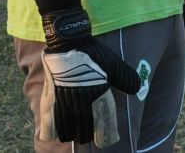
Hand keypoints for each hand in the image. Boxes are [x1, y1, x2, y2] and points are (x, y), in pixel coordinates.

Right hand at [39, 8, 141, 146]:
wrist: (70, 42)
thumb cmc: (95, 53)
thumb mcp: (115, 64)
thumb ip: (125, 79)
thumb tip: (137, 89)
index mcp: (97, 93)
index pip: (102, 119)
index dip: (105, 133)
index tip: (107, 141)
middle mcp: (80, 99)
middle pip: (83, 126)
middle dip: (86, 134)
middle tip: (88, 137)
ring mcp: (63, 99)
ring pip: (65, 125)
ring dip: (70, 133)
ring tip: (73, 137)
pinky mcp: (50, 96)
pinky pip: (48, 117)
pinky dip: (49, 128)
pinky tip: (51, 137)